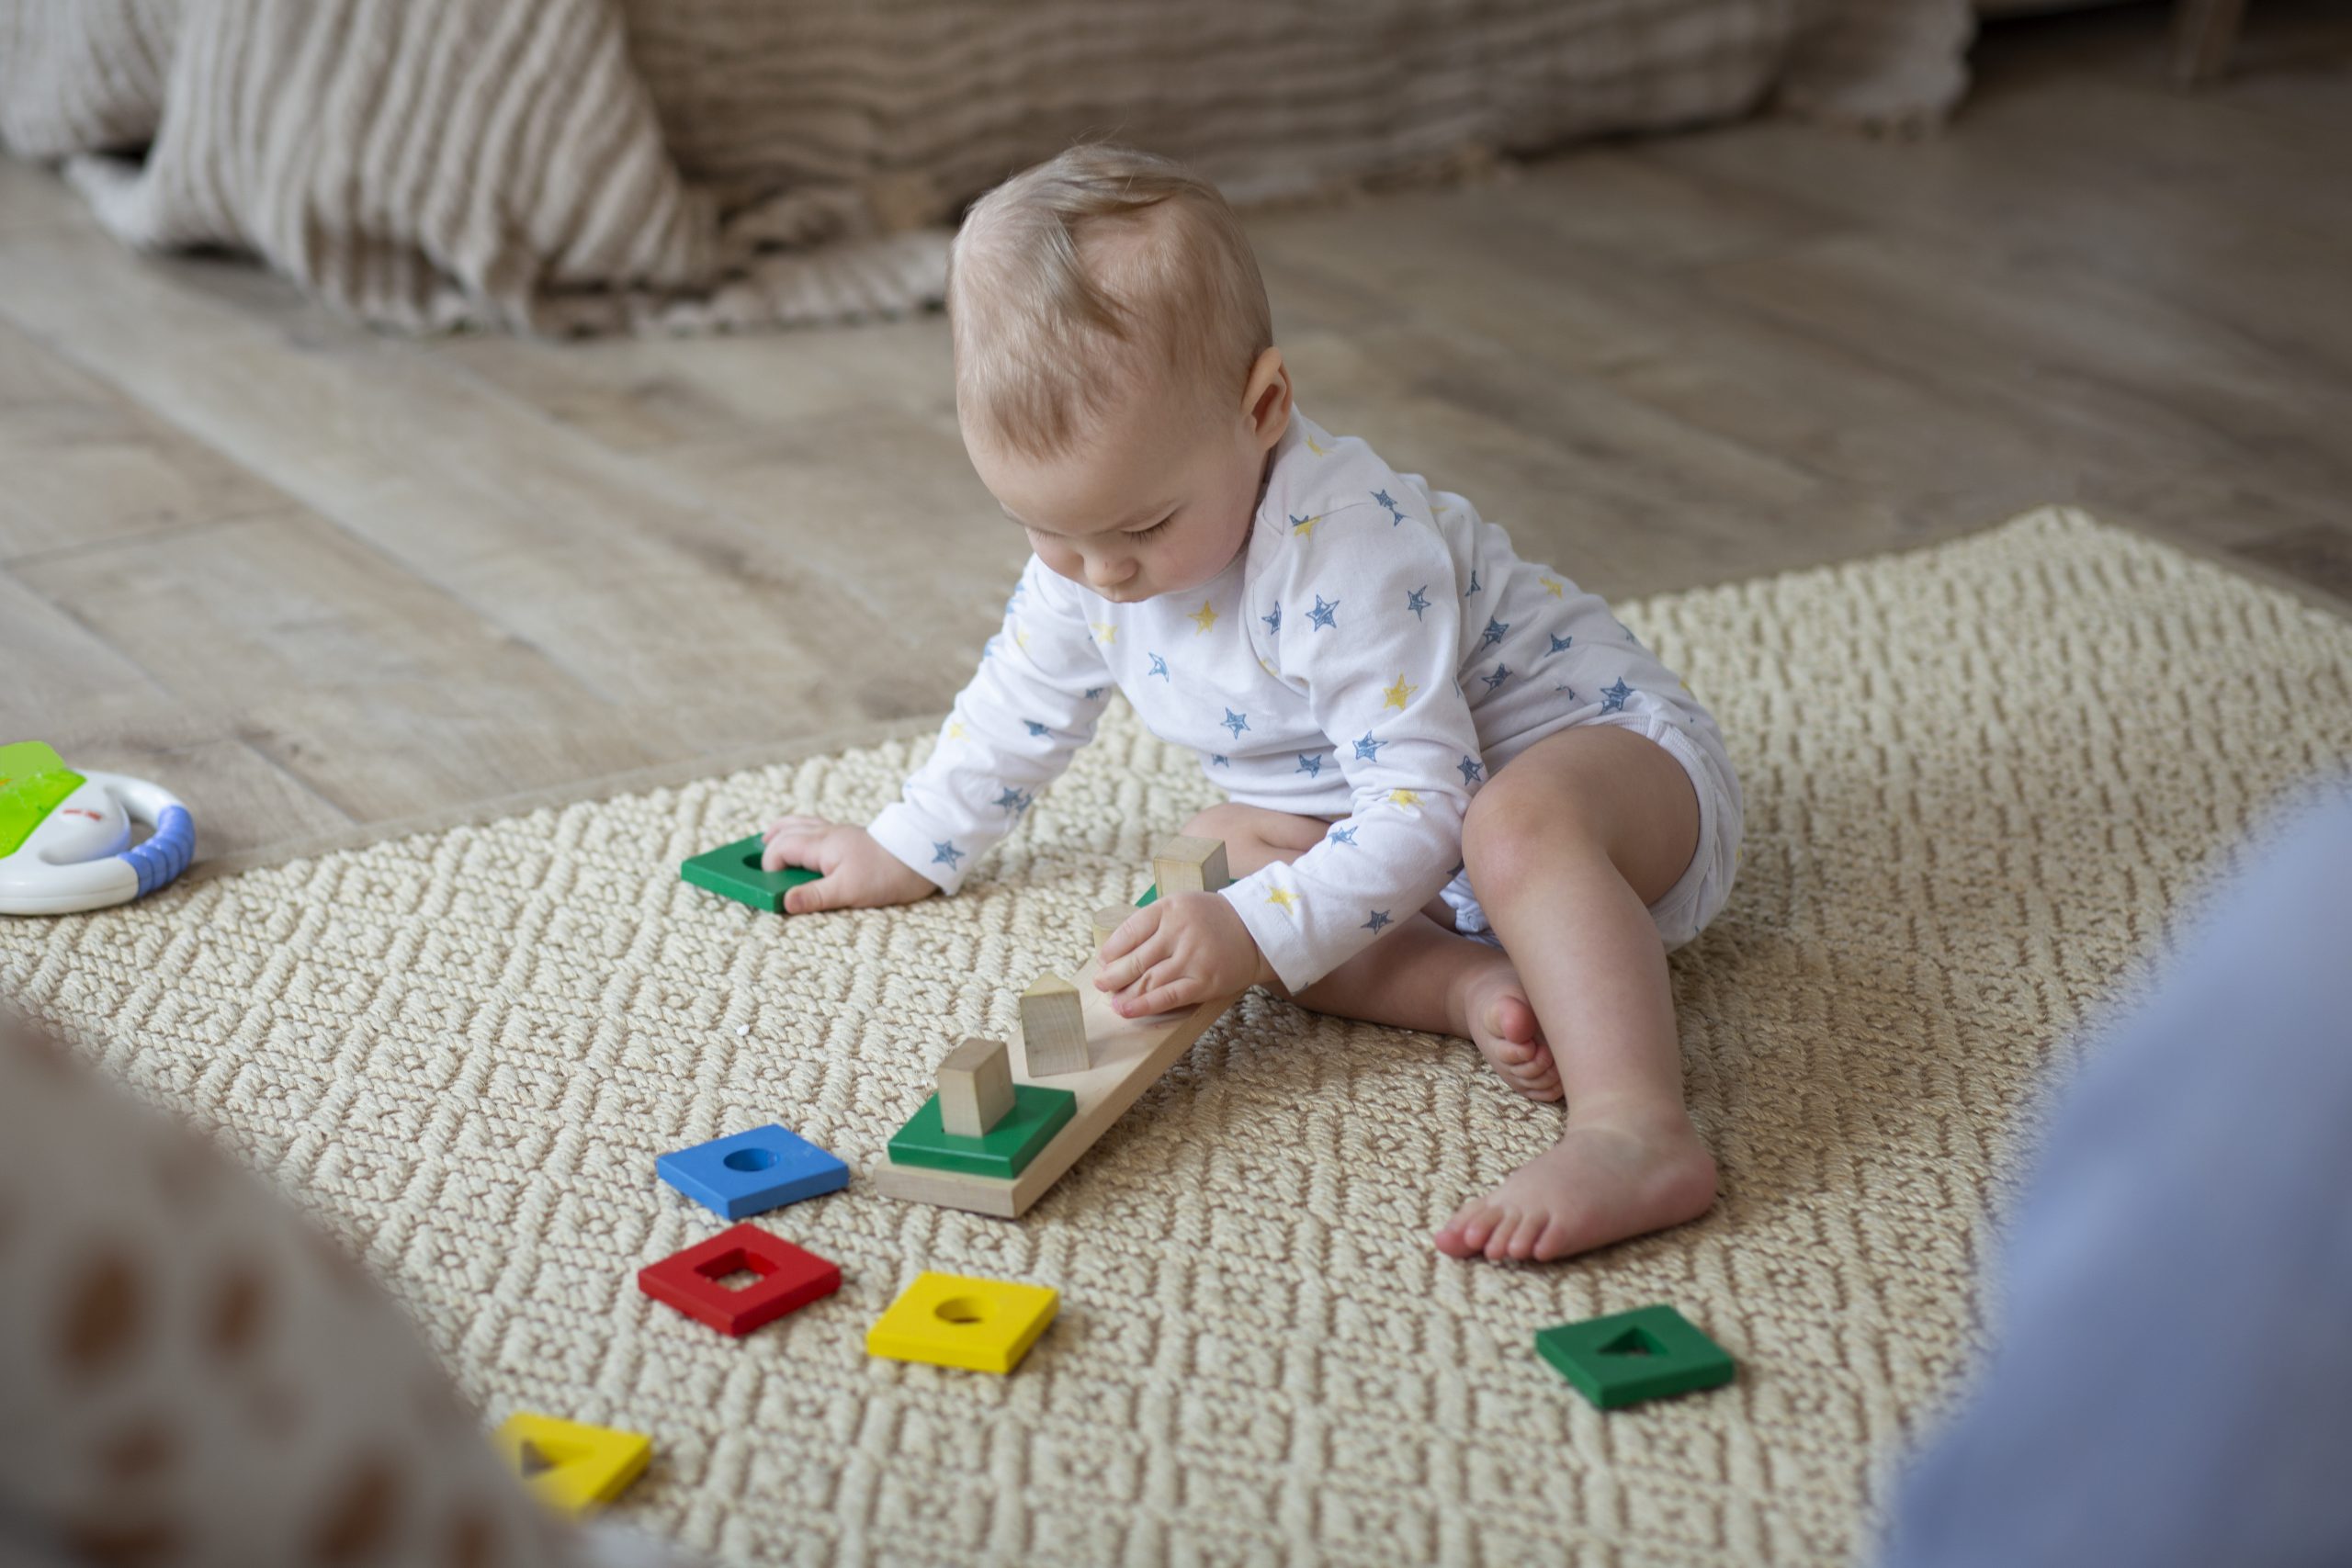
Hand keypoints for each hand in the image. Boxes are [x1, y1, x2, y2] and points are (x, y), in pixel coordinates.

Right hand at [758, 817, 935, 913]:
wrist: (922, 856)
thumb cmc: (888, 874)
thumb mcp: (849, 892)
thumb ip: (813, 896)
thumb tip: (782, 902)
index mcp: (822, 844)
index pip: (780, 847)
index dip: (768, 865)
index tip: (767, 885)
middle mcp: (827, 834)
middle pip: (787, 830)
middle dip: (768, 843)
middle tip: (754, 858)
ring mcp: (839, 834)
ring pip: (802, 824)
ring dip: (783, 833)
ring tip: (769, 840)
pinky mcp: (851, 838)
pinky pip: (817, 830)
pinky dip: (802, 834)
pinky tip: (805, 846)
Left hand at [1094, 892, 1272, 1016]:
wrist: (1257, 930)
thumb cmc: (1213, 920)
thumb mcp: (1182, 906)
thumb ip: (1153, 923)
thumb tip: (1116, 952)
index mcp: (1170, 908)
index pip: (1130, 930)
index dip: (1112, 949)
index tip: (1104, 960)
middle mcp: (1180, 931)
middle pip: (1136, 959)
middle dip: (1113, 975)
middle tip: (1101, 983)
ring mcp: (1193, 958)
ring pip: (1148, 980)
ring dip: (1125, 993)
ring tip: (1113, 1002)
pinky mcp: (1204, 982)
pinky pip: (1168, 996)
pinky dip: (1145, 1005)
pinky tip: (1128, 1011)